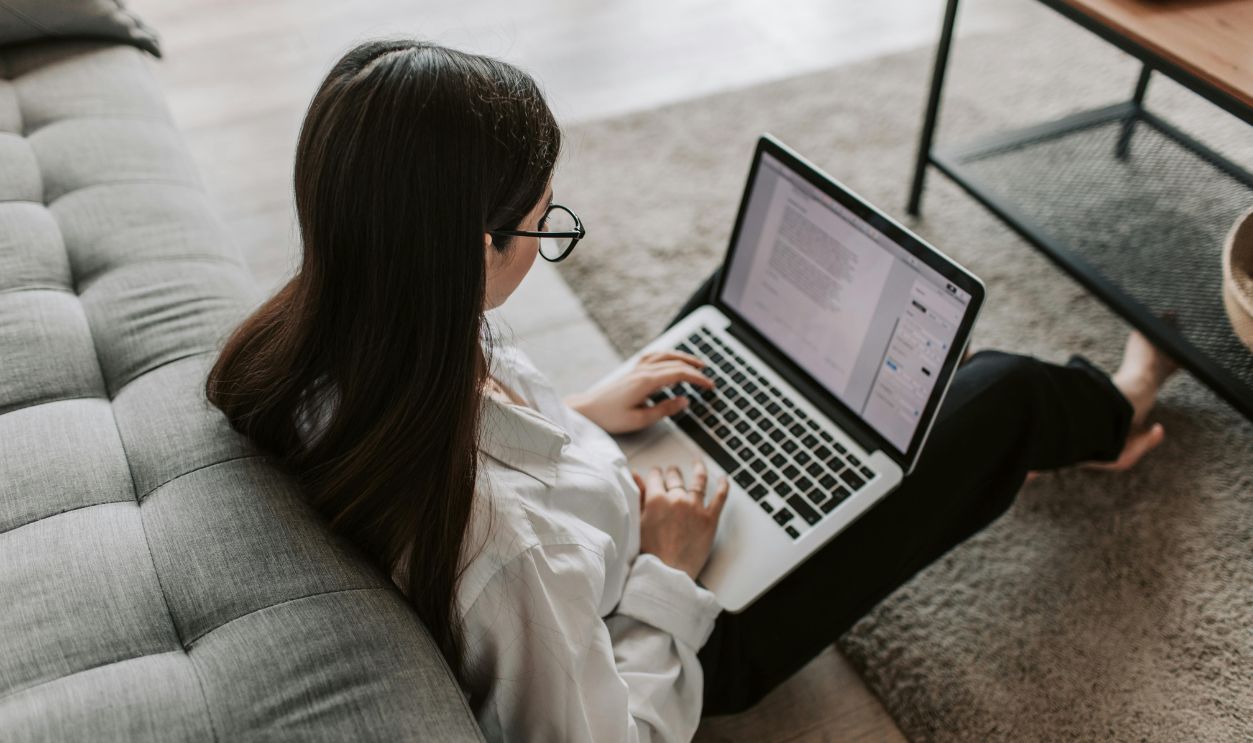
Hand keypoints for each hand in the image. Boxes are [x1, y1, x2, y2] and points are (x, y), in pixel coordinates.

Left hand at [565, 351, 712, 433]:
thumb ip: (665, 410)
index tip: (710, 385)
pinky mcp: (632, 371)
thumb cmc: (610, 417)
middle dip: (695, 368)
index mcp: (646, 381)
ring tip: (697, 364)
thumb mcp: (640, 419)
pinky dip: (667, 355)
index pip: (679, 374)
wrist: (587, 410)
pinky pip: (654, 356)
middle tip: (709, 377)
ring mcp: (636, 368)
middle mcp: (642, 370)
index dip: (697, 379)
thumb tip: (684, 401)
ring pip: (665, 355)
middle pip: (675, 362)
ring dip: (683, 357)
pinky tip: (672, 359)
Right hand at [633, 461, 729, 579]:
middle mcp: (677, 499)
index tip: (656, 475)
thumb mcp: (637, 522)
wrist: (667, 574)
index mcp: (656, 499)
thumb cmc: (649, 553)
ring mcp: (695, 508)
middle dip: (672, 473)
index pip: (655, 477)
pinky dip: (723, 485)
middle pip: (675, 477)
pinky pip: (720, 497)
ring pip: (698, 480)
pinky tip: (723, 478)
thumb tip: (635, 475)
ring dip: (698, 469)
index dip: (655, 475)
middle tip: (672, 472)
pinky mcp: (710, 519)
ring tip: (698, 464)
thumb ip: (638, 496)